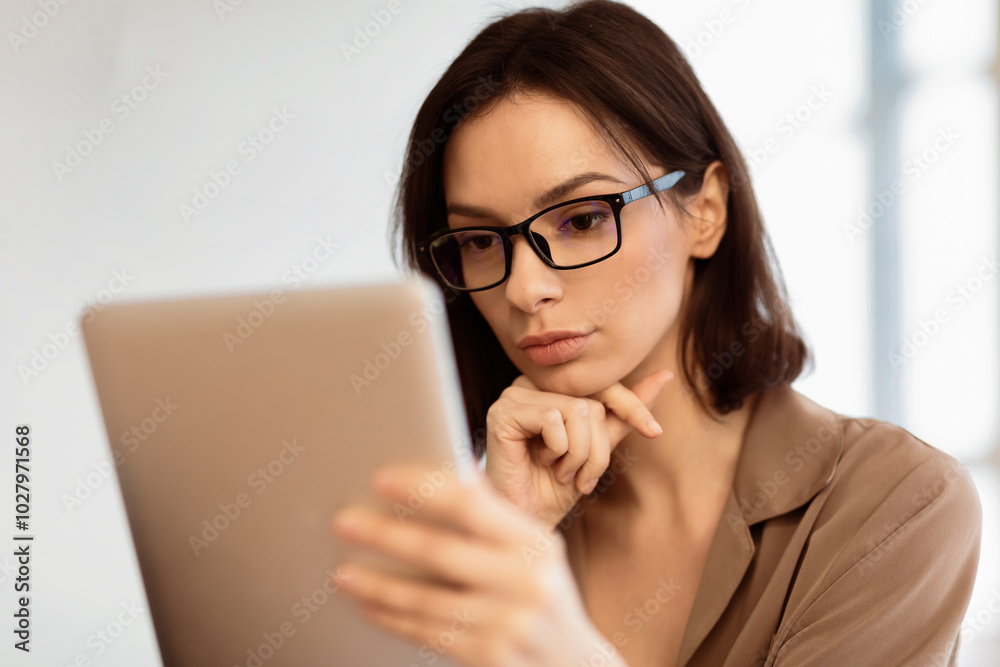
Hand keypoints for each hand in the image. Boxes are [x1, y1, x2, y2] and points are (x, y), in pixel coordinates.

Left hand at [331, 464, 628, 666]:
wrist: (574, 666)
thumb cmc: (541, 594)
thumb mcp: (534, 551)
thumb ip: (494, 519)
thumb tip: (451, 475)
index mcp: (535, 543)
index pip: (472, 505)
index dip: (424, 490)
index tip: (380, 479)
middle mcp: (526, 581)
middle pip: (441, 551)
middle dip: (386, 535)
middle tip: (345, 522)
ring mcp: (508, 624)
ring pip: (426, 600)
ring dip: (378, 585)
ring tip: (344, 572)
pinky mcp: (489, 658)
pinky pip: (428, 633)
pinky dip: (394, 618)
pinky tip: (370, 606)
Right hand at [484, 369, 673, 528]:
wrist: (525, 519)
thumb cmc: (554, 486)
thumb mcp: (598, 448)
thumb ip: (624, 414)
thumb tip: (664, 375)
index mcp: (552, 387)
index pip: (603, 384)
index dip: (632, 407)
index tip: (655, 431)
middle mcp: (532, 384)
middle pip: (592, 402)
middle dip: (597, 449)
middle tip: (580, 477)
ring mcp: (514, 395)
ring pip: (577, 410)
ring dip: (578, 454)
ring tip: (559, 471)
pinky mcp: (503, 412)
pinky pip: (553, 419)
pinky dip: (557, 449)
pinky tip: (539, 462)